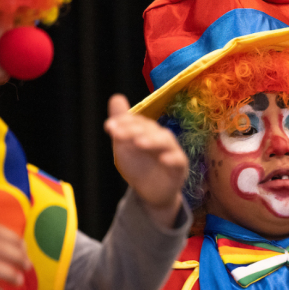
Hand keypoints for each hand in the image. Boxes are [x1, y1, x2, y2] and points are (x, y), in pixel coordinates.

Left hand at [105, 94, 187, 227]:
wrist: (150, 191)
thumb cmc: (139, 165)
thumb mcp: (125, 146)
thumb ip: (121, 124)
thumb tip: (116, 97)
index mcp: (147, 130)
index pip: (137, 121)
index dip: (124, 122)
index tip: (109, 127)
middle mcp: (160, 137)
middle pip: (150, 129)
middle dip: (134, 130)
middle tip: (118, 134)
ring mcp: (171, 151)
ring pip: (165, 141)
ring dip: (152, 141)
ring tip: (139, 143)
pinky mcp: (179, 167)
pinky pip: (178, 160)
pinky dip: (172, 158)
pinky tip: (163, 159)